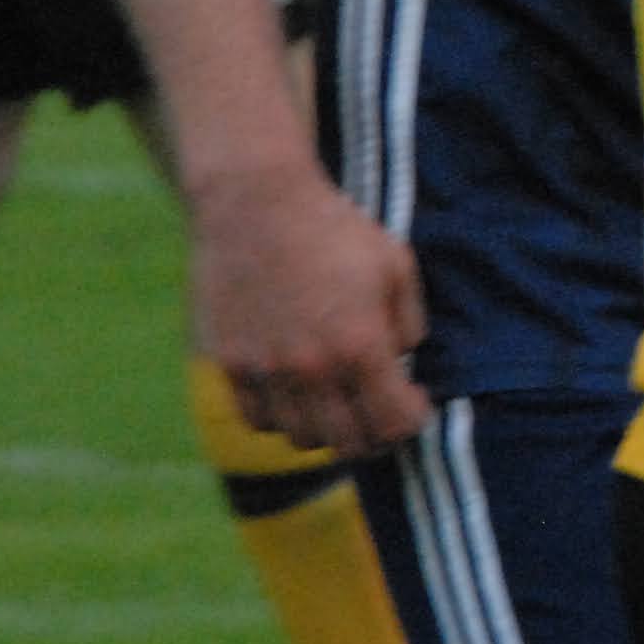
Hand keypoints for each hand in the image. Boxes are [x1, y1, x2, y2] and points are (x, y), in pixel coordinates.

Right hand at [188, 160, 431, 456]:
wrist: (253, 200)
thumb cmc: (332, 226)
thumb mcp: (395, 262)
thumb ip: (409, 322)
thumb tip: (403, 361)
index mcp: (360, 344)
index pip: (394, 423)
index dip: (412, 422)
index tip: (414, 405)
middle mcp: (312, 368)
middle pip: (349, 443)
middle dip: (374, 436)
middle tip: (378, 414)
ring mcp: (265, 370)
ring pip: (302, 439)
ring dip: (326, 429)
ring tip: (336, 404)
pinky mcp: (228, 363)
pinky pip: (258, 419)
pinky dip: (281, 416)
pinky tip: (294, 392)